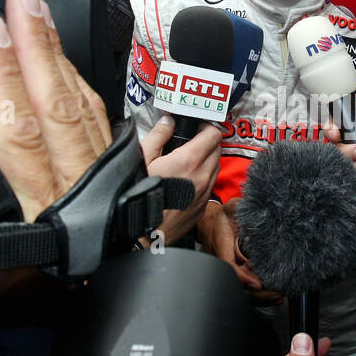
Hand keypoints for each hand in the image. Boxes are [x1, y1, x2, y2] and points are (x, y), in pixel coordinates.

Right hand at [139, 116, 221, 243]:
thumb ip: (157, 136)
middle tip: (193, 142)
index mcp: (189, 160)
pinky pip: (210, 186)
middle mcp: (202, 176)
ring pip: (216, 168)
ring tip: (188, 162)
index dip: (206, 127)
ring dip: (207, 160)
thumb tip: (167, 122)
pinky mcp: (202, 207)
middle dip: (207, 142)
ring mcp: (204, 193)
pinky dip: (204, 178)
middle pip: (217, 150)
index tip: (197, 127)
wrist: (143, 233)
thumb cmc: (138, 197)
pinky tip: (187, 181)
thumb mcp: (142, 158)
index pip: (213, 135)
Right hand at [197, 199, 282, 303]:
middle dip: (256, 293)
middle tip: (275, 293)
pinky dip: (256, 294)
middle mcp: (223, 261)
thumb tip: (256, 205)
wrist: (209, 223)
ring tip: (277, 297)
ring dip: (259, 297)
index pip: (229, 265)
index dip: (242, 277)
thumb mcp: (232, 208)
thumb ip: (241, 207)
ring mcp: (227, 270)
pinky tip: (270, 295)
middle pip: (236, 284)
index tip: (257, 282)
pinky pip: (243, 287)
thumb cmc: (221, 217)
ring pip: (240, 289)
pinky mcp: (233, 273)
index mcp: (221, 246)